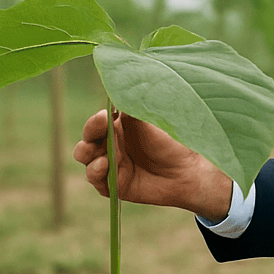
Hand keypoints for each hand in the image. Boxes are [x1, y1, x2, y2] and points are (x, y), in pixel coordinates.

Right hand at [72, 110, 232, 220]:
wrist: (186, 171)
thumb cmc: (171, 142)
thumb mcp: (152, 122)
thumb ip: (134, 109)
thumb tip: (121, 88)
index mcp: (117, 128)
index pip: (97, 123)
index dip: (96, 121)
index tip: (104, 116)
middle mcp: (110, 146)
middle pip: (87, 140)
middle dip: (89, 136)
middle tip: (98, 132)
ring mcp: (110, 166)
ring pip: (87, 160)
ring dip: (89, 155)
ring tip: (103, 156)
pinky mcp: (114, 185)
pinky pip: (97, 181)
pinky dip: (96, 173)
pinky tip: (104, 166)